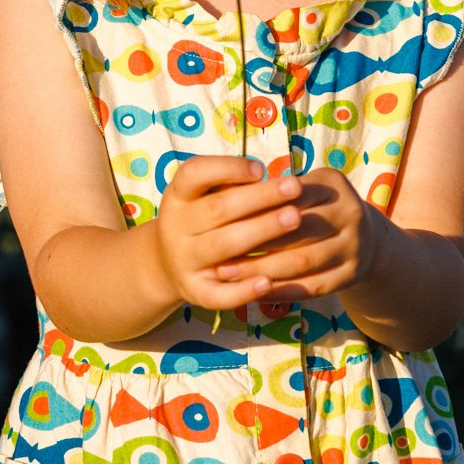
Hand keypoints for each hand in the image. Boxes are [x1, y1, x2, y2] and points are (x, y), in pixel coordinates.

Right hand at [148, 157, 306, 310]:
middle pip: (218, 209)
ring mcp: (184, 262)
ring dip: (260, 231)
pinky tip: (269, 282)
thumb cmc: (201, 220)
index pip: (194, 174)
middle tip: (296, 186)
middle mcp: (176, 228)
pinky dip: (243, 290)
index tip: (261, 168)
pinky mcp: (195, 292)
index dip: (227, 168)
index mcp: (178, 197)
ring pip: (222, 246)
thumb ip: (232, 187)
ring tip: (296, 218)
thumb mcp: (204, 197)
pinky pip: (219, 295)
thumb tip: (275, 181)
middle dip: (260, 197)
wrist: (167, 265)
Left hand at [217, 168, 380, 301]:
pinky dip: (282, 291)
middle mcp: (351, 212)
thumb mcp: (302, 188)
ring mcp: (356, 245)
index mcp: (332, 184)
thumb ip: (273, 191)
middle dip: (254, 242)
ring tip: (228, 274)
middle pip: (297, 229)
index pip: (289, 196)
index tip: (221, 220)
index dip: (254, 208)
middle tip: (218, 253)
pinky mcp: (353, 274)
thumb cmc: (314, 208)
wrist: (364, 237)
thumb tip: (225, 197)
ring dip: (262, 270)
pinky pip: (313, 286)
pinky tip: (254, 293)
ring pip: (302, 261)